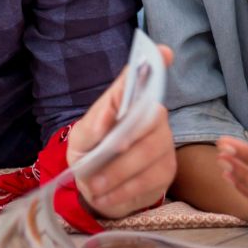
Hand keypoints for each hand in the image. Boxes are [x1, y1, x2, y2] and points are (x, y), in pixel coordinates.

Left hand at [68, 46, 176, 218]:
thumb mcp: (80, 141)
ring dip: (117, 174)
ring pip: (149, 152)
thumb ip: (93, 125)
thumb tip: (109, 112)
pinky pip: (150, 178)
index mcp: (127, 102)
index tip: (163, 52)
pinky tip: (107, 195)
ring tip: (94, 187)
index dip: (155, 65)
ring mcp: (163, 142)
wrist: (95, 190)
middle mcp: (151, 116)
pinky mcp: (167, 169)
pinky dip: (124, 190)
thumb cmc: (89, 155)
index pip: (142, 79)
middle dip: (120, 146)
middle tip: (93, 167)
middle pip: (148, 121)